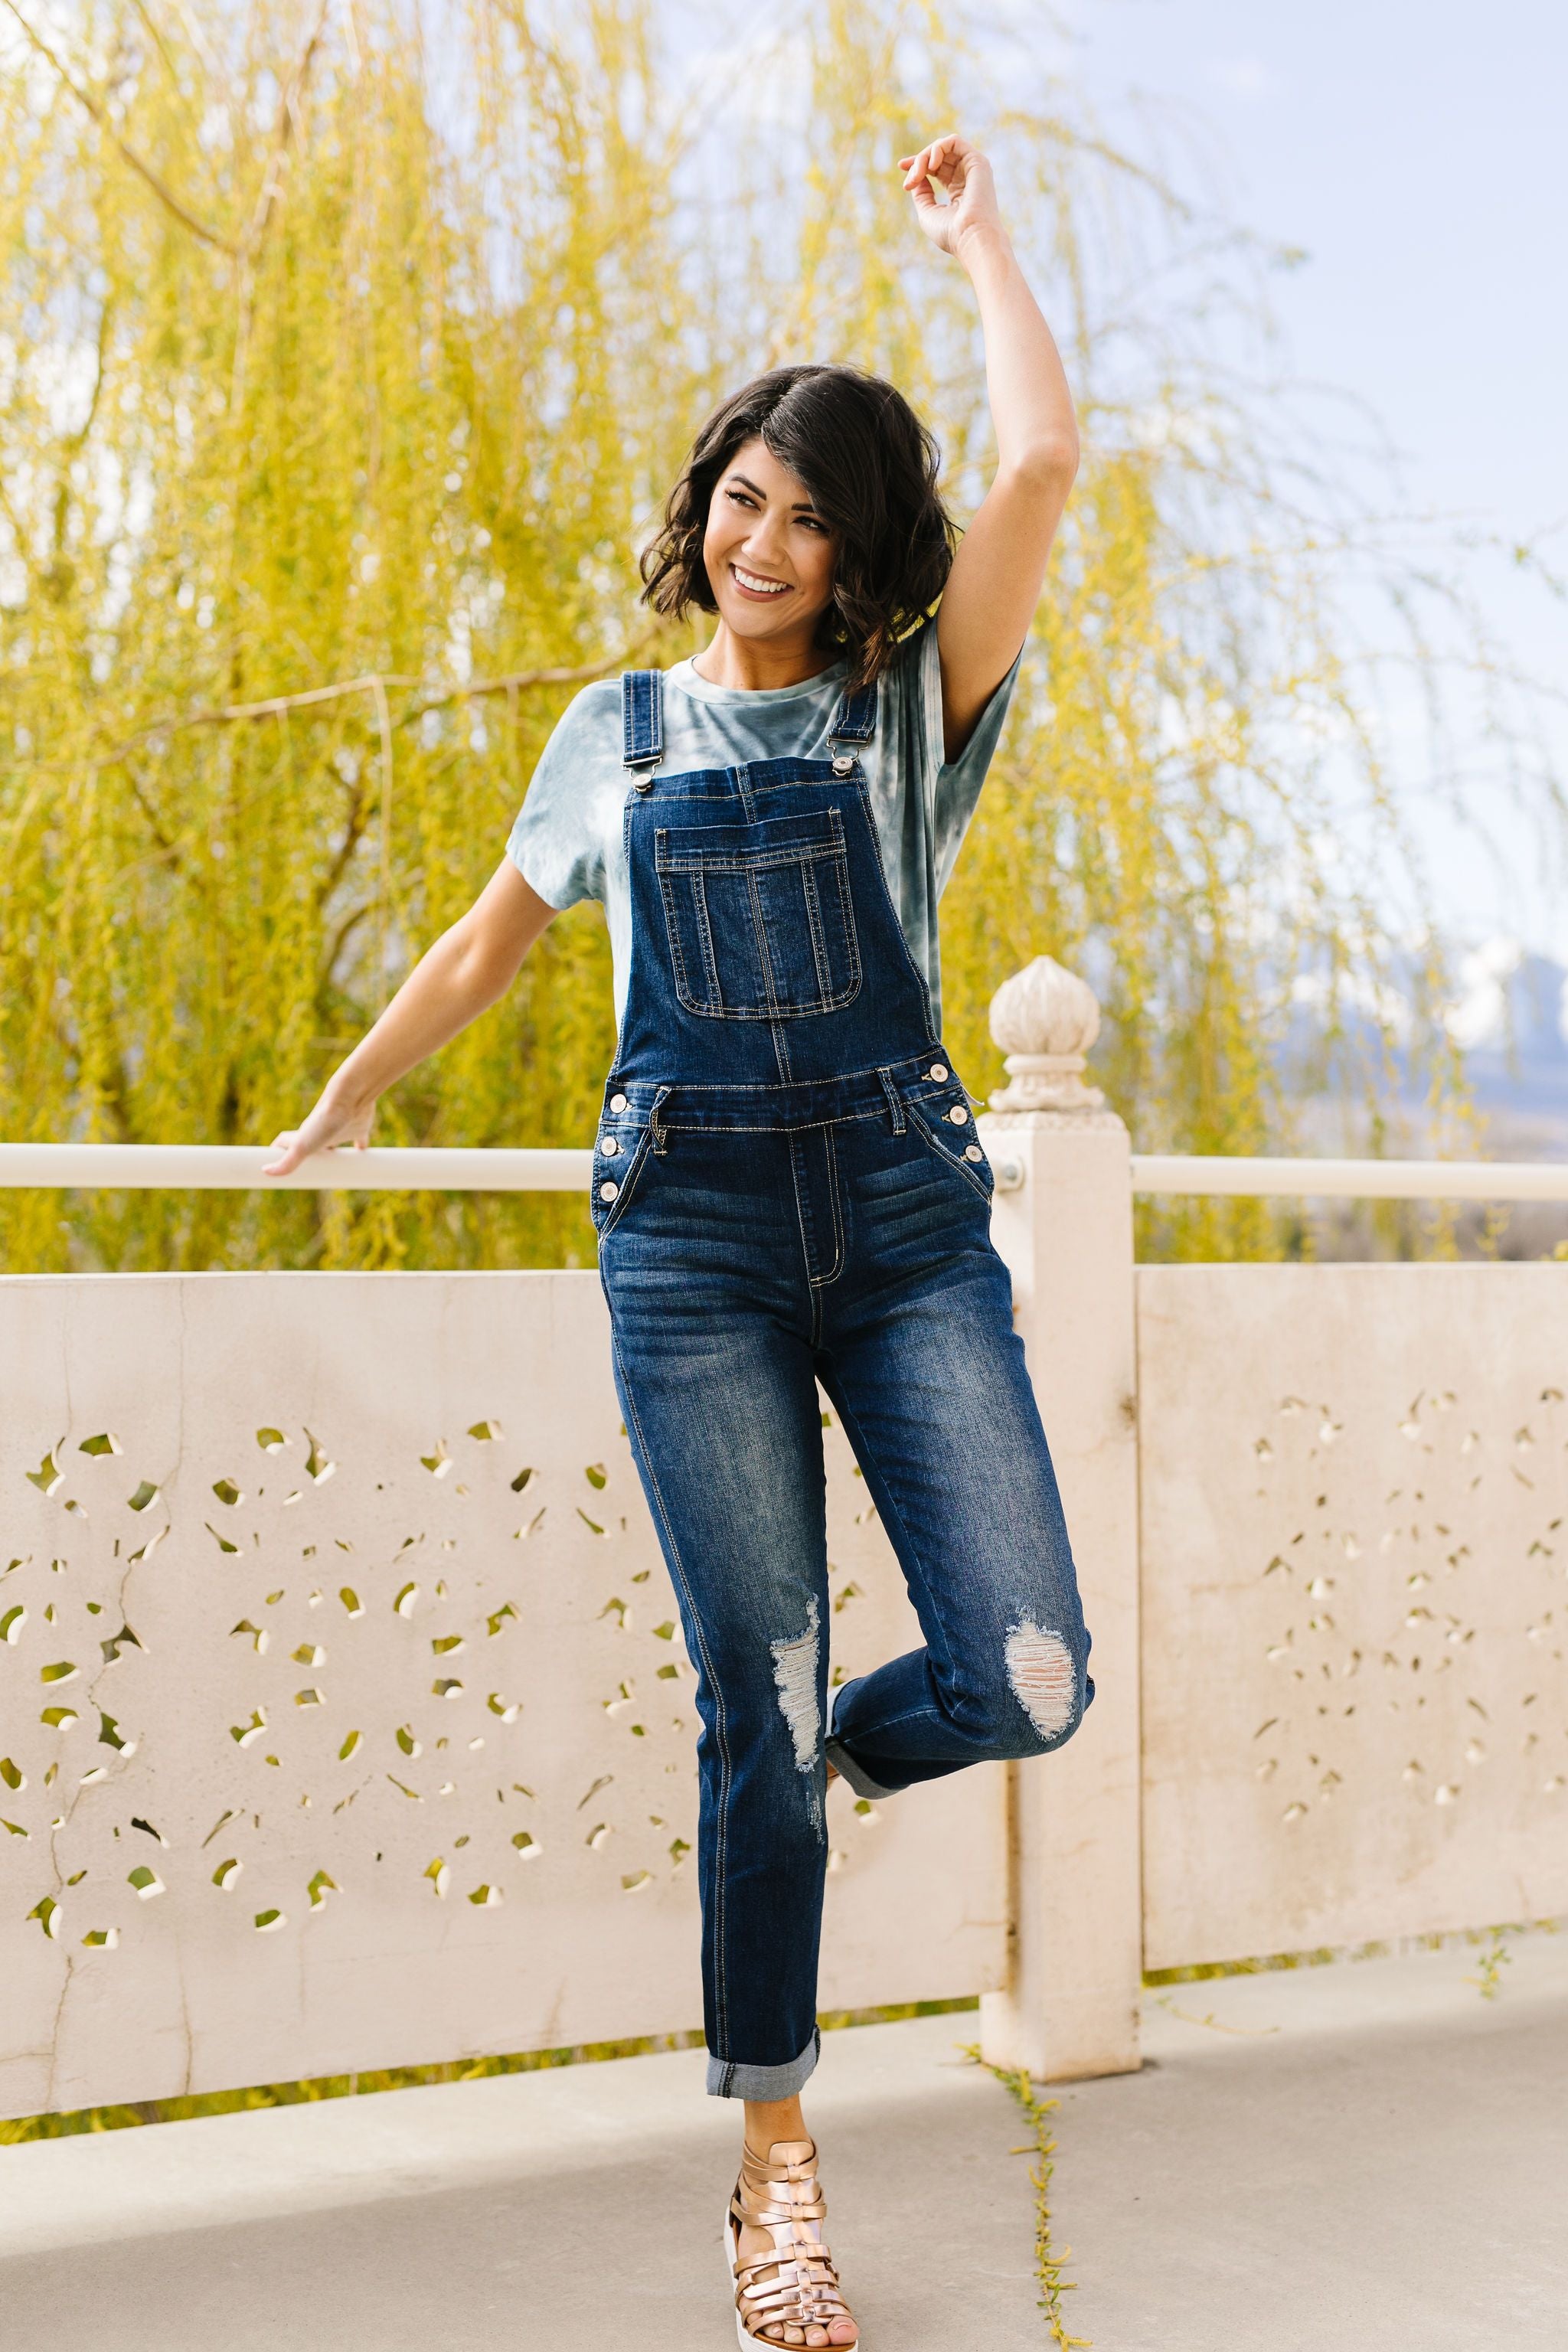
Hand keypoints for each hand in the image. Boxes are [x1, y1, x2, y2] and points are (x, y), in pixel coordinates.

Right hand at [263, 1088, 375, 1178]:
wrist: (350, 1098)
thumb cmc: (324, 1121)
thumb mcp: (303, 1145)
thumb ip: (287, 1161)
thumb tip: (265, 1171)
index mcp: (304, 1136)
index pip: (285, 1143)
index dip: (279, 1153)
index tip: (274, 1165)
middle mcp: (320, 1133)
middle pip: (311, 1147)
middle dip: (308, 1159)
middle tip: (309, 1178)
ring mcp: (339, 1131)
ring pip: (334, 1145)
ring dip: (333, 1155)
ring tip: (335, 1171)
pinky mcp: (359, 1129)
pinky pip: (360, 1142)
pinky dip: (360, 1150)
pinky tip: (363, 1158)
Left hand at [899, 133, 1003, 260]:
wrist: (971, 238)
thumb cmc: (951, 233)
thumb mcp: (927, 212)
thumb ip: (921, 193)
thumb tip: (916, 176)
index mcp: (958, 191)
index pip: (936, 168)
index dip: (918, 163)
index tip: (901, 166)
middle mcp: (967, 178)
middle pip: (938, 156)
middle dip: (918, 162)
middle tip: (910, 181)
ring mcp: (973, 169)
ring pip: (944, 147)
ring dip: (925, 156)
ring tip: (918, 175)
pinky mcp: (977, 161)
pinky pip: (954, 141)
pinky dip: (938, 148)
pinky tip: (932, 164)